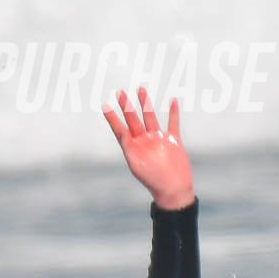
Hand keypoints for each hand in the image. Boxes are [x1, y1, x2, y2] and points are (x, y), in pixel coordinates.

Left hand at [104, 88, 192, 209]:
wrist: (172, 188)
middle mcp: (144, 141)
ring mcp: (158, 139)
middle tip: (120, 93)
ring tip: (140, 89)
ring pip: (150, 117)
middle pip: (133, 119)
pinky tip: (172, 101)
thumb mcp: (136, 164)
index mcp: (133, 148)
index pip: (120, 129)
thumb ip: (128, 147)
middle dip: (127, 106)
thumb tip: (122, 134)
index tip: (105, 106)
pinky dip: (173, 113)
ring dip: (145, 103)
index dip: (112, 118)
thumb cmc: (152, 180)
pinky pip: (173, 123)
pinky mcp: (173, 141)